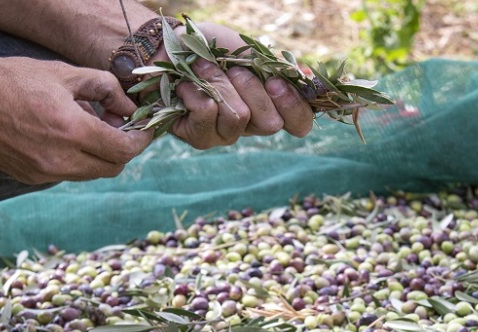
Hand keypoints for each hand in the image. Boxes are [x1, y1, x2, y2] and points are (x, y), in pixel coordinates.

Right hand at [0, 57, 152, 184]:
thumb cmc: (12, 80)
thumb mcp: (63, 73)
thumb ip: (104, 89)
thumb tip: (128, 107)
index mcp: (71, 131)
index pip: (124, 149)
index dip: (141, 141)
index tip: (145, 130)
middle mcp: (60, 160)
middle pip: (112, 168)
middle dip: (123, 149)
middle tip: (120, 126)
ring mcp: (44, 173)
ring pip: (89, 173)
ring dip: (99, 155)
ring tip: (90, 127)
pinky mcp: (29, 178)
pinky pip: (66, 174)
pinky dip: (76, 160)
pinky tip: (66, 136)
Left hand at [157, 23, 313, 148]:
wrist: (169, 47)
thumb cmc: (212, 48)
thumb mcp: (251, 51)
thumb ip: (279, 68)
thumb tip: (307, 78)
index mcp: (271, 104)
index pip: (300, 124)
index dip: (293, 107)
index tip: (274, 81)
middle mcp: (252, 125)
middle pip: (270, 123)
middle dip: (250, 88)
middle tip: (233, 69)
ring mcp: (226, 135)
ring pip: (238, 117)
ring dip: (221, 85)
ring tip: (204, 69)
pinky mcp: (200, 138)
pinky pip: (208, 116)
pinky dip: (197, 92)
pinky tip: (187, 86)